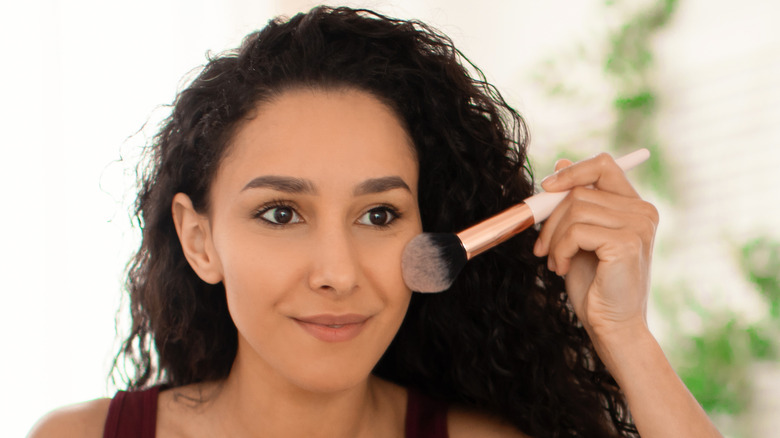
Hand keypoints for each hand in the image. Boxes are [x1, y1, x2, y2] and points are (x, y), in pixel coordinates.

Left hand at [532, 153, 658, 340]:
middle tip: (541, 249)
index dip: (572, 171)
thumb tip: (560, 162)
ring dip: (553, 239)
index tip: (546, 188)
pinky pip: (576, 231)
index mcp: (634, 206)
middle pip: (579, 191)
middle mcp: (642, 211)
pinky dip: (560, 250)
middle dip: (551, 219)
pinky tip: (563, 269)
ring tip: (556, 262)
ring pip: (574, 209)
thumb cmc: (595, 284)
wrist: (612, 325)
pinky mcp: (627, 243)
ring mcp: (638, 225)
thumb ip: (575, 203)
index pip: (603, 165)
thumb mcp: (579, 237)